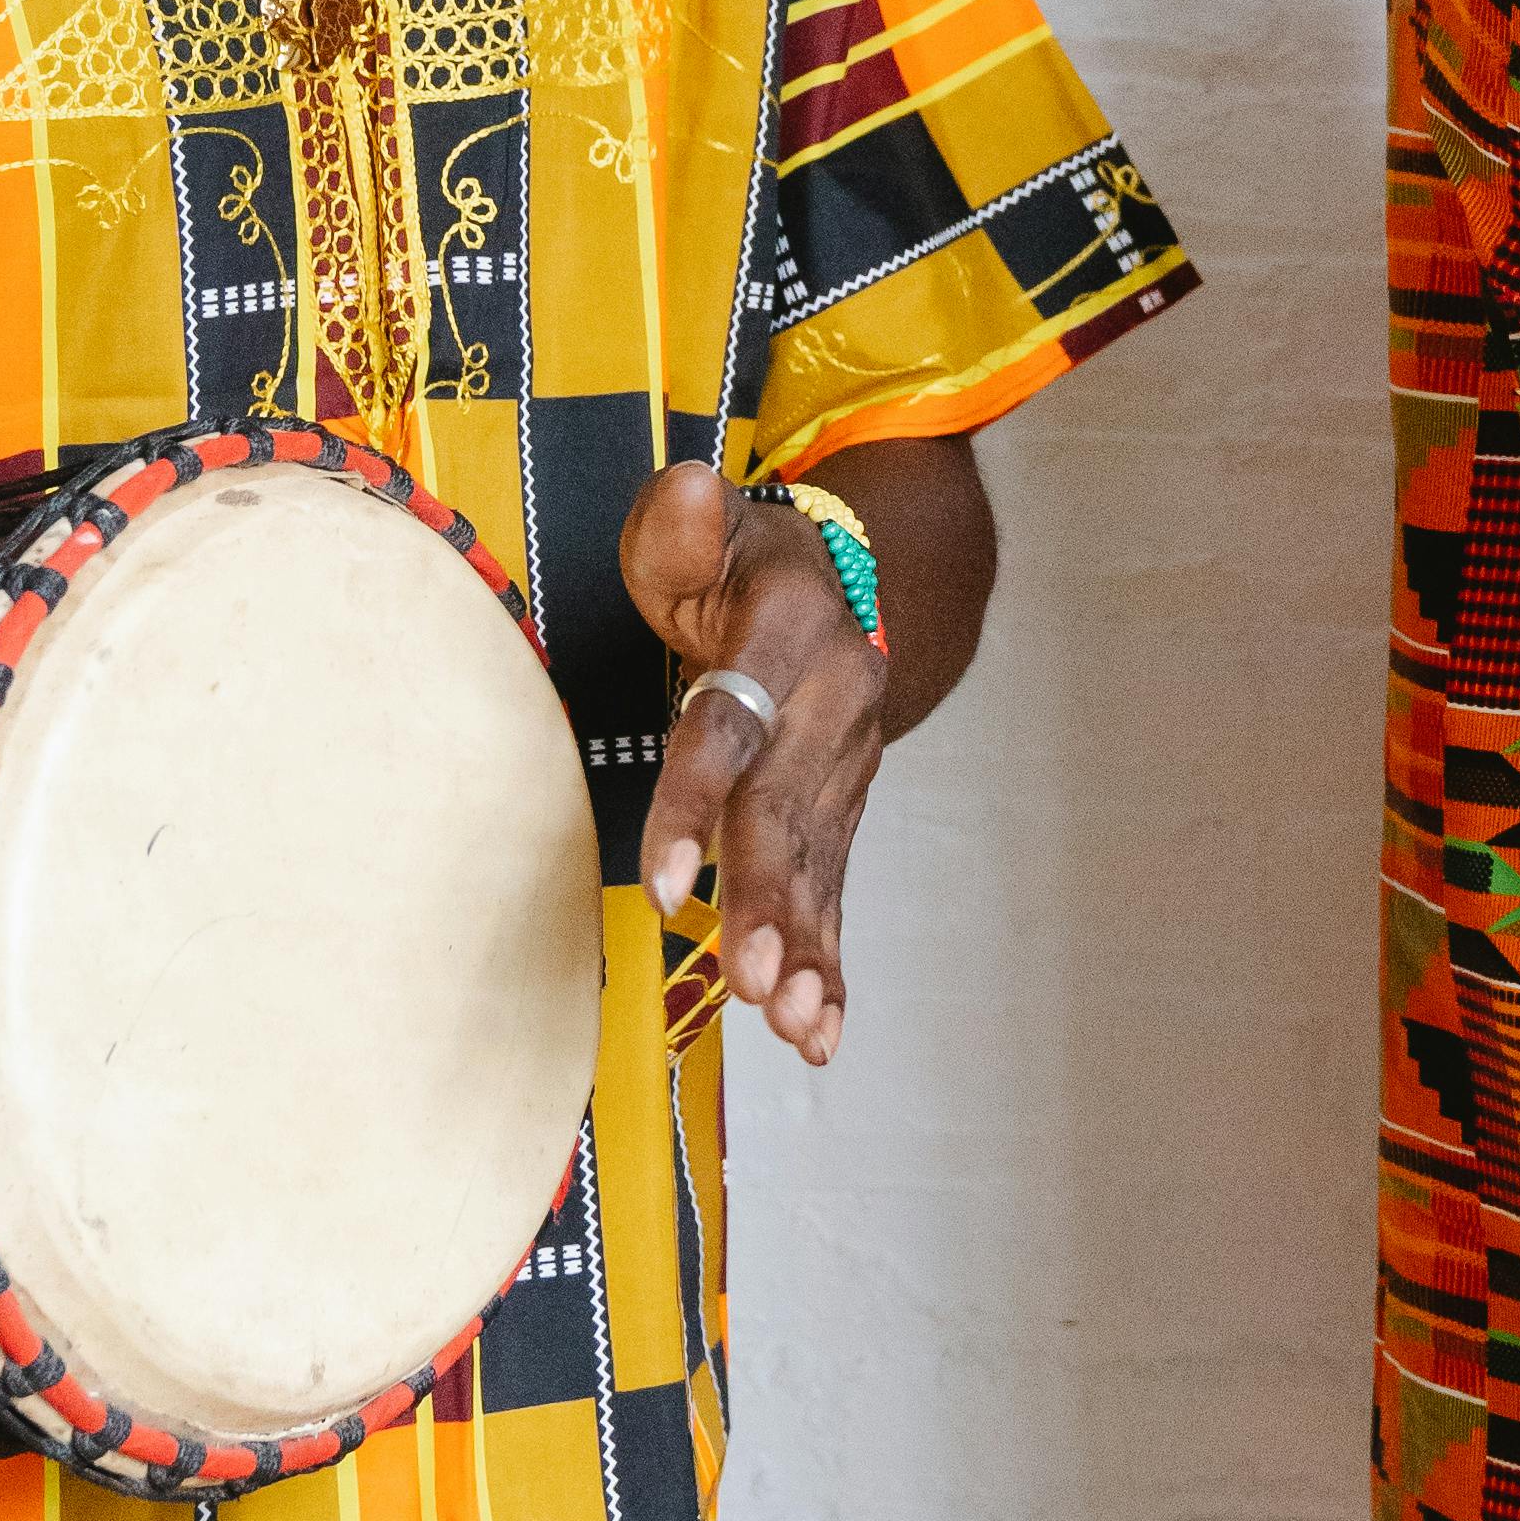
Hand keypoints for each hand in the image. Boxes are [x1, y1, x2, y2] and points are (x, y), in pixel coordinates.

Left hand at [616, 460, 887, 1068]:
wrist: (837, 573)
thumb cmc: (736, 558)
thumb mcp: (697, 523)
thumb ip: (682, 521)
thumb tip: (687, 489)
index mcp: (791, 631)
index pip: (735, 726)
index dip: (700, 804)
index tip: (670, 882)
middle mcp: (836, 701)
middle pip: (790, 812)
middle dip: (769, 898)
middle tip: (751, 974)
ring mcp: (849, 760)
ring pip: (822, 860)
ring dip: (806, 944)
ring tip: (790, 1019)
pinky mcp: (846, 805)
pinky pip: (840, 886)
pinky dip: (832, 960)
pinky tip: (820, 1030)